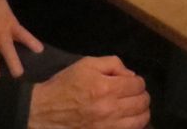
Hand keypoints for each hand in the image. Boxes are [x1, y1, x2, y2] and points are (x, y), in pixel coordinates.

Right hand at [28, 57, 148, 128]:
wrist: (43, 111)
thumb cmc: (64, 85)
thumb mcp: (86, 64)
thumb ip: (112, 64)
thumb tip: (131, 75)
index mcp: (106, 88)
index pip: (138, 85)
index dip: (137, 81)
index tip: (130, 82)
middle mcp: (110, 109)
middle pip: (143, 103)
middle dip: (141, 96)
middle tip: (133, 94)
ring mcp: (108, 127)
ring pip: (140, 121)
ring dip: (141, 112)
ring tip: (133, 108)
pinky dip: (132, 126)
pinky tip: (126, 120)